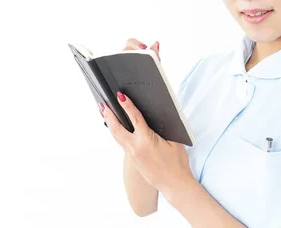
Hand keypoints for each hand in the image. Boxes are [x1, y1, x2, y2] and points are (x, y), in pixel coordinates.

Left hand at [99, 39, 193, 193]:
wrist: (175, 184)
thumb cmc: (177, 163)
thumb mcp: (174, 141)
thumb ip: (163, 128)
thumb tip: (155, 116)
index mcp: (147, 141)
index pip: (134, 118)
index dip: (127, 106)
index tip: (120, 96)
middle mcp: (136, 148)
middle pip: (117, 128)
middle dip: (109, 115)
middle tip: (102, 104)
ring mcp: (133, 155)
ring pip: (117, 137)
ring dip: (110, 124)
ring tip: (104, 113)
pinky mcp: (133, 160)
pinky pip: (122, 143)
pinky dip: (117, 133)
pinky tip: (115, 128)